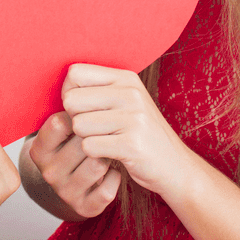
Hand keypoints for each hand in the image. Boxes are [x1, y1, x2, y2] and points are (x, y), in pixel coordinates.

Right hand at [26, 111, 122, 219]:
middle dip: (97, 134)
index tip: (87, 114)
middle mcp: (48, 172)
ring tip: (104, 151)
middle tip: (100, 133)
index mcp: (39, 149)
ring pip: (97, 164)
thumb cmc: (72, 144)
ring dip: (107, 154)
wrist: (73, 182)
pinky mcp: (85, 207)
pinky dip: (115, 176)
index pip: (60, 122)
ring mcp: (66, 192)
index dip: (80, 113)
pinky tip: (110, 170)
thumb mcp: (61, 126)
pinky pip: (109, 188)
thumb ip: (68, 105)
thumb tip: (78, 74)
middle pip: (82, 143)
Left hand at [62, 63, 190, 199]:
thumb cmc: (141, 133)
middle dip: (75, 117)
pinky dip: (94, 154)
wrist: (176, 166)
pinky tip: (111, 153)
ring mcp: (133, 118)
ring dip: (86, 138)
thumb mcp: (126, 101)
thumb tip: (62, 87)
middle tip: (96, 128)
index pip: (75, 73)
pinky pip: (89, 146)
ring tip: (107, 140)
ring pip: (78, 125)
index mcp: (126, 78)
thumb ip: (98, 89)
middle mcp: (130, 93)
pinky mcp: (132, 144)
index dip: (69, 92)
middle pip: (71, 100)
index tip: (82, 107)